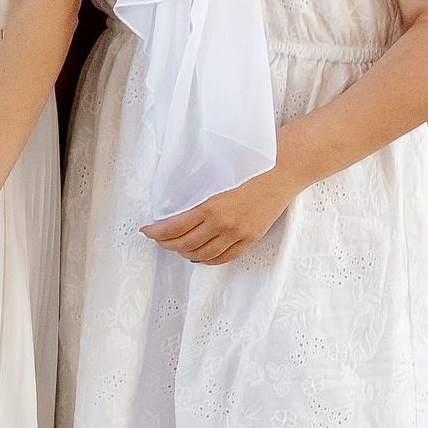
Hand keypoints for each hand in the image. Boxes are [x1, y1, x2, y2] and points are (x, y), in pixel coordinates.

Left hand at [141, 168, 296, 264]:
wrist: (282, 171)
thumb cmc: (247, 167)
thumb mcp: (215, 176)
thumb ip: (197, 195)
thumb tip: (175, 207)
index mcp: (210, 206)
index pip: (174, 227)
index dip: (156, 232)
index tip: (146, 230)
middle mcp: (222, 224)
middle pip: (186, 244)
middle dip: (167, 244)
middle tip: (158, 239)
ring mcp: (237, 235)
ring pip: (203, 255)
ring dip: (185, 253)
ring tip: (176, 247)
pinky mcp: (250, 239)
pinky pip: (225, 257)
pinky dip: (208, 259)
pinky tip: (199, 256)